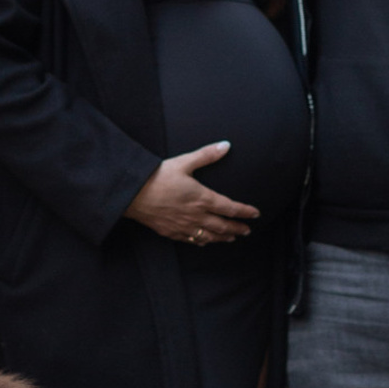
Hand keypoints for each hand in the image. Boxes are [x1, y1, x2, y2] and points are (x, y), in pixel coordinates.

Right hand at [125, 143, 259, 245]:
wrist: (133, 193)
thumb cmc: (158, 176)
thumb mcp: (184, 162)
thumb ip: (207, 155)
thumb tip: (226, 145)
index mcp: (202, 198)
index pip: (230, 208)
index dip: (245, 211)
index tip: (255, 214)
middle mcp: (196, 215)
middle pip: (222, 226)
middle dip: (237, 228)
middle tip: (247, 231)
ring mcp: (183, 225)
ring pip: (208, 236)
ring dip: (222, 238)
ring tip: (231, 239)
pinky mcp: (170, 231)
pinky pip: (191, 240)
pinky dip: (202, 242)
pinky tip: (204, 242)